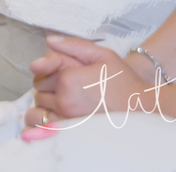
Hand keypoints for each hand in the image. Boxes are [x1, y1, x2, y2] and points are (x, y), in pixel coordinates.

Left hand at [25, 36, 152, 127]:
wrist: (139, 109)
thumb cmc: (123, 81)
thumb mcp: (103, 55)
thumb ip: (74, 46)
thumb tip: (49, 41)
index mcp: (68, 78)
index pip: (42, 68)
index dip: (51, 66)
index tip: (65, 68)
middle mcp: (62, 100)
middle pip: (38, 87)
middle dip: (48, 83)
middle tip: (69, 83)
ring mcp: (63, 119)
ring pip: (36, 108)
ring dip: (44, 103)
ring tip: (62, 101)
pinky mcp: (66, 135)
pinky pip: (40, 127)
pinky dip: (41, 121)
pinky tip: (55, 116)